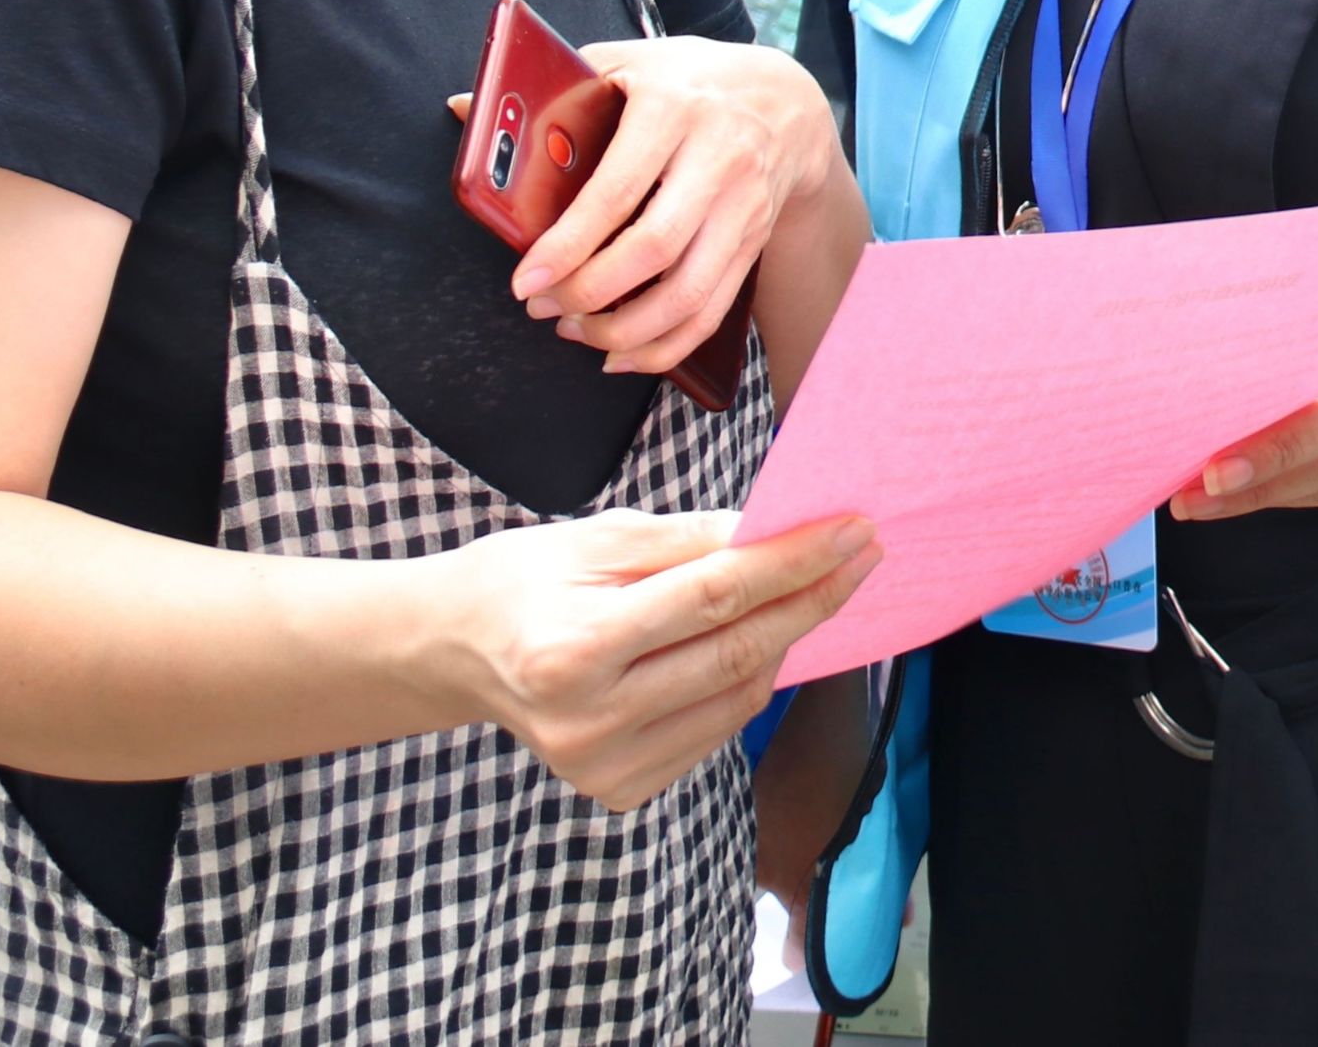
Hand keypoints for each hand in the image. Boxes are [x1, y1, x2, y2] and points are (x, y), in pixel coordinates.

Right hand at [430, 508, 878, 811]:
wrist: (455, 653)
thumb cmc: (523, 581)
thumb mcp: (595, 538)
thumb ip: (690, 539)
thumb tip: (777, 529)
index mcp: (571, 651)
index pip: (714, 599)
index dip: (793, 562)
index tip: (851, 529)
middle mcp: (588, 723)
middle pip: (737, 653)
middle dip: (811, 597)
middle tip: (863, 551)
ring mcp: (605, 768)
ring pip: (738, 696)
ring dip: (788, 637)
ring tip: (814, 585)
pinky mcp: (621, 789)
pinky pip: (717, 726)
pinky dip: (750, 677)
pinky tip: (762, 636)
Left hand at [511, 38, 837, 375]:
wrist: (785, 102)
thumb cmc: (685, 81)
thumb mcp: (626, 63)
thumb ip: (553, 86)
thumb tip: (461, 108)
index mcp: (673, 109)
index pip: (618, 191)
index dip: (569, 243)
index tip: (525, 281)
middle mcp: (718, 159)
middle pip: (653, 250)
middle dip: (588, 293)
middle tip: (541, 306)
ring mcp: (742, 207)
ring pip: (687, 294)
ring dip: (623, 330)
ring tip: (574, 332)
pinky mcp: (753, 243)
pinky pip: (710, 313)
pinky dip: (664, 347)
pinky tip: (621, 353)